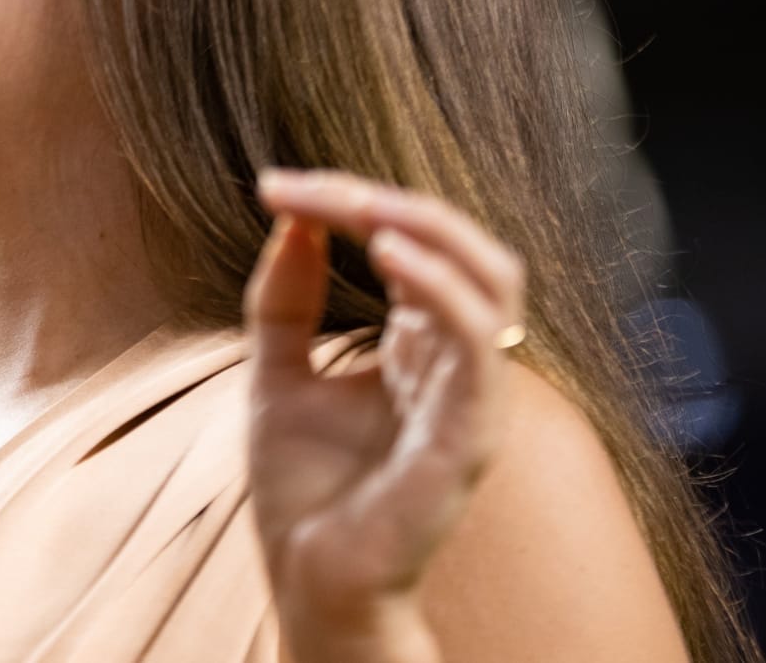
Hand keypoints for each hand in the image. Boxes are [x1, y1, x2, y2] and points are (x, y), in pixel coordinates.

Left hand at [243, 168, 526, 653]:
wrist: (309, 580)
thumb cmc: (305, 492)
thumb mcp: (274, 372)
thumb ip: (285, 299)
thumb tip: (290, 218)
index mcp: (420, 344)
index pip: (414, 245)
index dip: (353, 203)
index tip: (276, 185)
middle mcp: (456, 362)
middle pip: (465, 248)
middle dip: (390, 200)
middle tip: (313, 186)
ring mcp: (470, 397)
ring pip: (491, 281)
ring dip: (423, 228)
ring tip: (354, 207)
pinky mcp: (468, 435)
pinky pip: (478, 345)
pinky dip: (439, 288)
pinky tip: (386, 254)